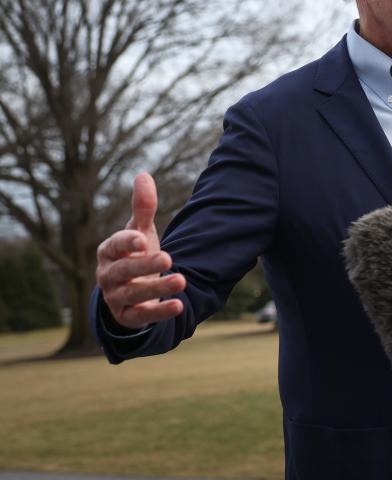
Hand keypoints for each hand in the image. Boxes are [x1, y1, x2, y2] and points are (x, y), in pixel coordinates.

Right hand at [96, 172, 185, 329]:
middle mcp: (108, 275)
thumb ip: (143, 207)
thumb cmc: (134, 254)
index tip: (142, 239)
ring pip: (133, 294)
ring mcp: (116, 297)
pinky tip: (179, 306)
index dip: (127, 242)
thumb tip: (143, 174)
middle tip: (167, 258)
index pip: (114, 245)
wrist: (130, 289)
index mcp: (108, 251)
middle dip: (144, 265)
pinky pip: (141, 316)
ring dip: (157, 289)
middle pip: (124, 271)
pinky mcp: (128, 316)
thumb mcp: (140, 231)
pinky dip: (159, 312)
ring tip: (182, 281)